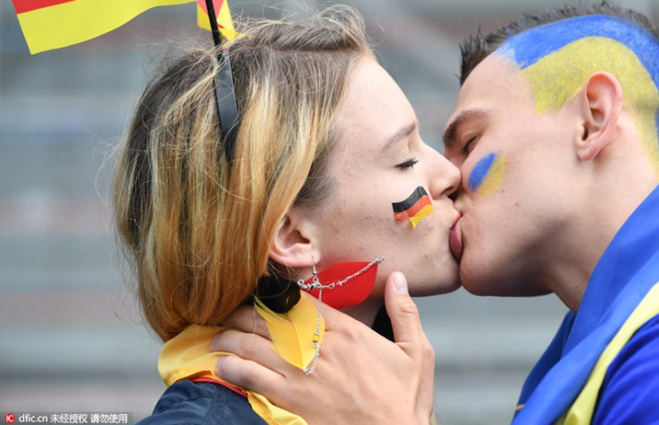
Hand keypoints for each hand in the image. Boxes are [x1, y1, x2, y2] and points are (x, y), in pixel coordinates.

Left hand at [213, 272, 434, 424]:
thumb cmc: (406, 401)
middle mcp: (321, 348)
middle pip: (270, 320)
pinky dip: (233, 369)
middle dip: (244, 312)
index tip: (261, 289)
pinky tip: (221, 365)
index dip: (276, 292)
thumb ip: (405, 312)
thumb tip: (399, 278)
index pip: (301, 301)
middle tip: (228, 310)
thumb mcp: (418, 352)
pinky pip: (253, 380)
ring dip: (230, 337)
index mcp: (348, 332)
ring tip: (217, 335)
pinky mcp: (293, 402)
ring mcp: (304, 375)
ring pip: (255, 347)